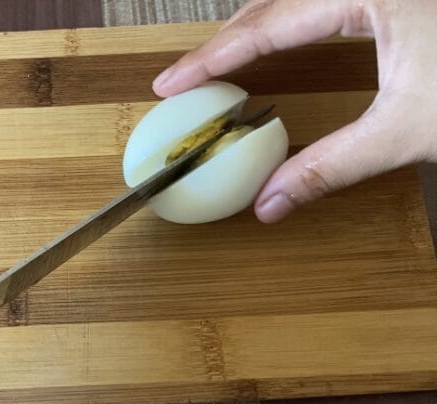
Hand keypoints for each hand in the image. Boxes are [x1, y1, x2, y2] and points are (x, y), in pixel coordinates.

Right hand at [153, 0, 436, 222]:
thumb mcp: (409, 131)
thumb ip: (329, 168)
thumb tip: (271, 204)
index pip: (268, 26)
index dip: (213, 58)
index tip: (172, 82)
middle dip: (227, 38)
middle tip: (189, 75)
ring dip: (257, 24)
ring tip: (223, 59)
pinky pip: (324, 0)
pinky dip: (292, 19)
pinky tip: (284, 37)